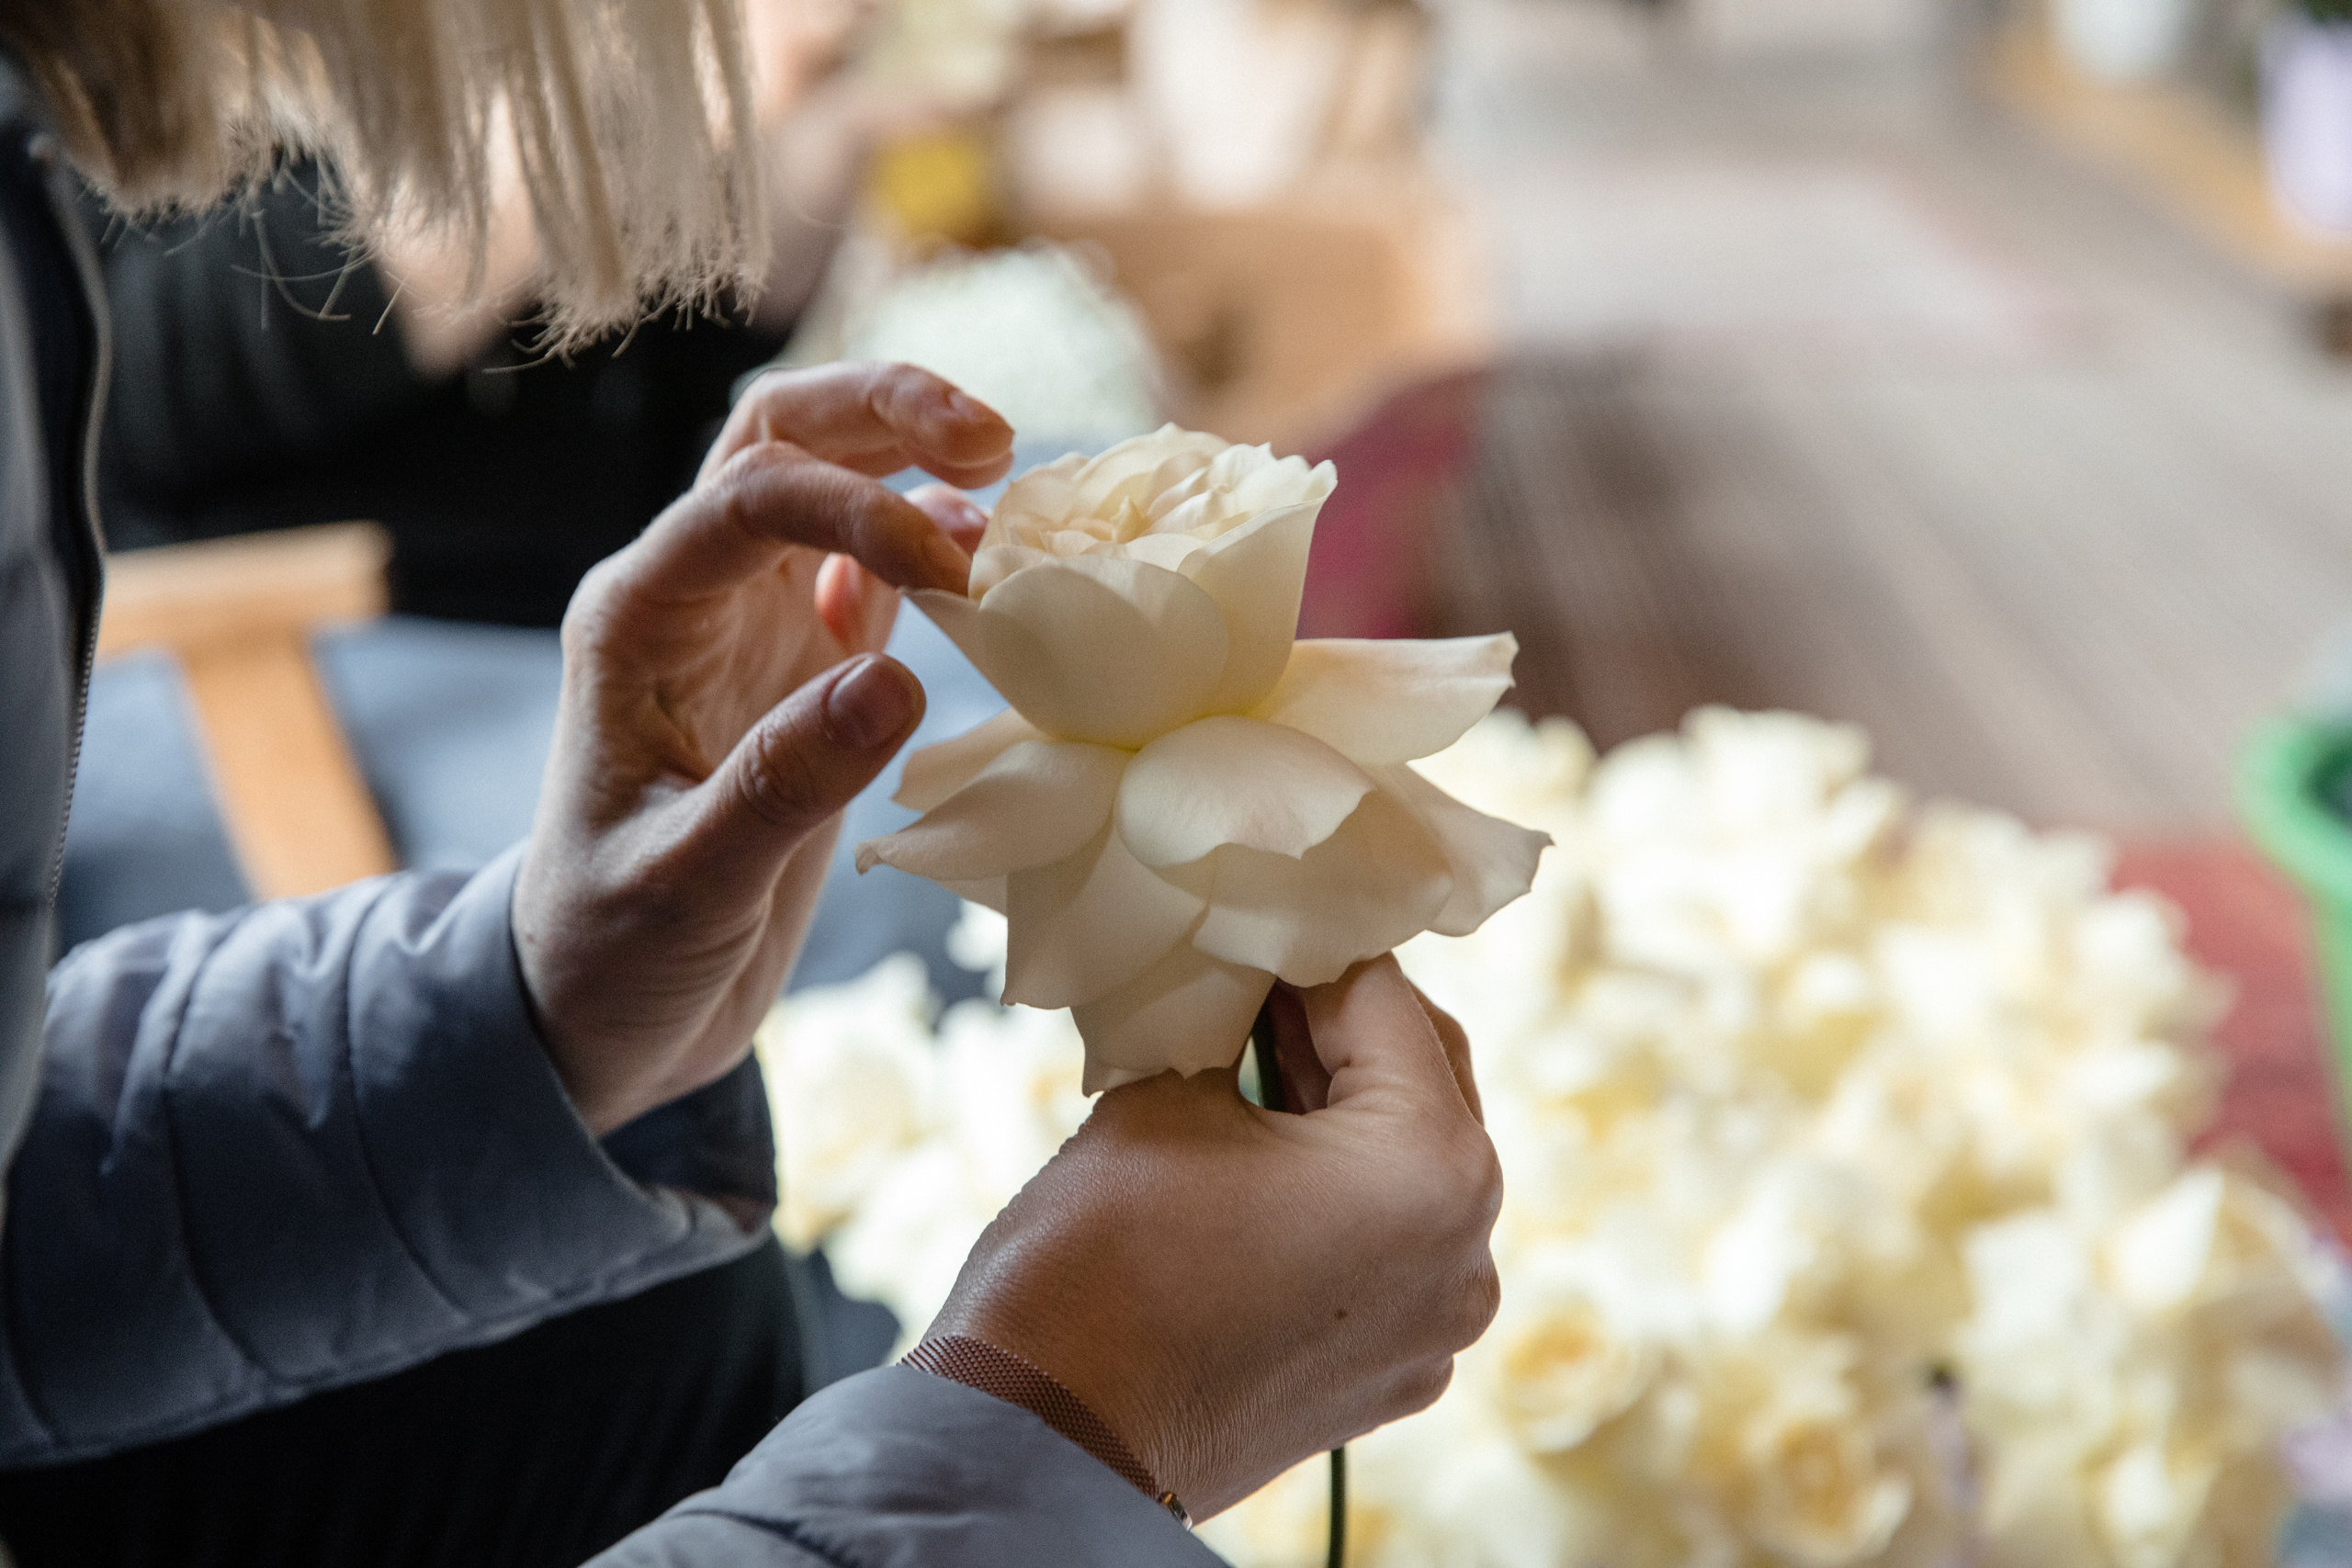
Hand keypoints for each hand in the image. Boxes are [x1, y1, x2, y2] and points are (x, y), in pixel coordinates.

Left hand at [516, 362, 1011, 1135]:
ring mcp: (750, 625)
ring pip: (827, 480)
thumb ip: (783, 786)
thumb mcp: (686, 886)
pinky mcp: (804, 669)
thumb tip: (895, 682)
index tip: (951, 571)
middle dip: (883, 412)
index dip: (855, 511)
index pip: (746, 500)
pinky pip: (868, 567)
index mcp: (637, 621)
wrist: (603, 1013)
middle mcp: (690, 597)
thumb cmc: (614, 951)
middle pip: (779, 438)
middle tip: (994, 434)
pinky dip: (932, 541)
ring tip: (1011, 475)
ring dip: (913, 457)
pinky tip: (991, 557)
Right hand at [929, 956, 1502, 1518]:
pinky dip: (1338, 1196)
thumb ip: (1237, 1023)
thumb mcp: (1170, 1093)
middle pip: (1422, 1080)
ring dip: (1340, 1107)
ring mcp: (1437, 1326)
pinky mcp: (1393, 1372)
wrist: (1044, 1437)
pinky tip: (1257, 1164)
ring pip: (1409, 1166)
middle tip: (1250, 980)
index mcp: (1433, 1167)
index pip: (1385, 1000)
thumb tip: (1253, 967)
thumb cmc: (1099, 1259)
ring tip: (1247, 1065)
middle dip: (1339, 1025)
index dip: (1308, 947)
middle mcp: (1467, 1252)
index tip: (1255, 917)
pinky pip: (1390, 1247)